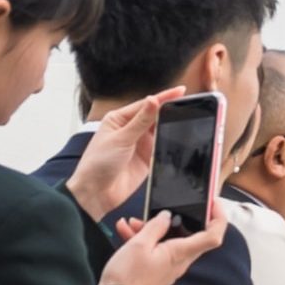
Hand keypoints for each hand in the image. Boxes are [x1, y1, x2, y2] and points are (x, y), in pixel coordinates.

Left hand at [65, 90, 183, 224]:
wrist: (96, 194)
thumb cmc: (96, 164)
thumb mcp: (120, 138)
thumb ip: (140, 121)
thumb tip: (154, 100)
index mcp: (119, 119)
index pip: (145, 104)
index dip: (164, 97)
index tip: (180, 91)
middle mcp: (130, 130)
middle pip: (155, 116)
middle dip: (170, 111)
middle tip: (188, 105)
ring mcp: (139, 144)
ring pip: (161, 130)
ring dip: (171, 127)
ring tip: (186, 120)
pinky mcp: (147, 158)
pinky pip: (163, 147)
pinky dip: (170, 143)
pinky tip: (178, 139)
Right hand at [98, 208, 228, 284]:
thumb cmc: (127, 277)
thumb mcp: (139, 245)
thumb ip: (155, 227)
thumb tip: (167, 216)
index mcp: (181, 252)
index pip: (213, 236)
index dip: (218, 217)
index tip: (213, 203)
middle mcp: (180, 261)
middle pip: (189, 234)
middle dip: (175, 218)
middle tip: (160, 209)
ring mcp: (168, 266)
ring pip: (168, 240)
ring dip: (152, 229)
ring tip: (132, 221)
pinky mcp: (156, 271)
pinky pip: (156, 250)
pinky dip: (144, 240)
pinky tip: (126, 231)